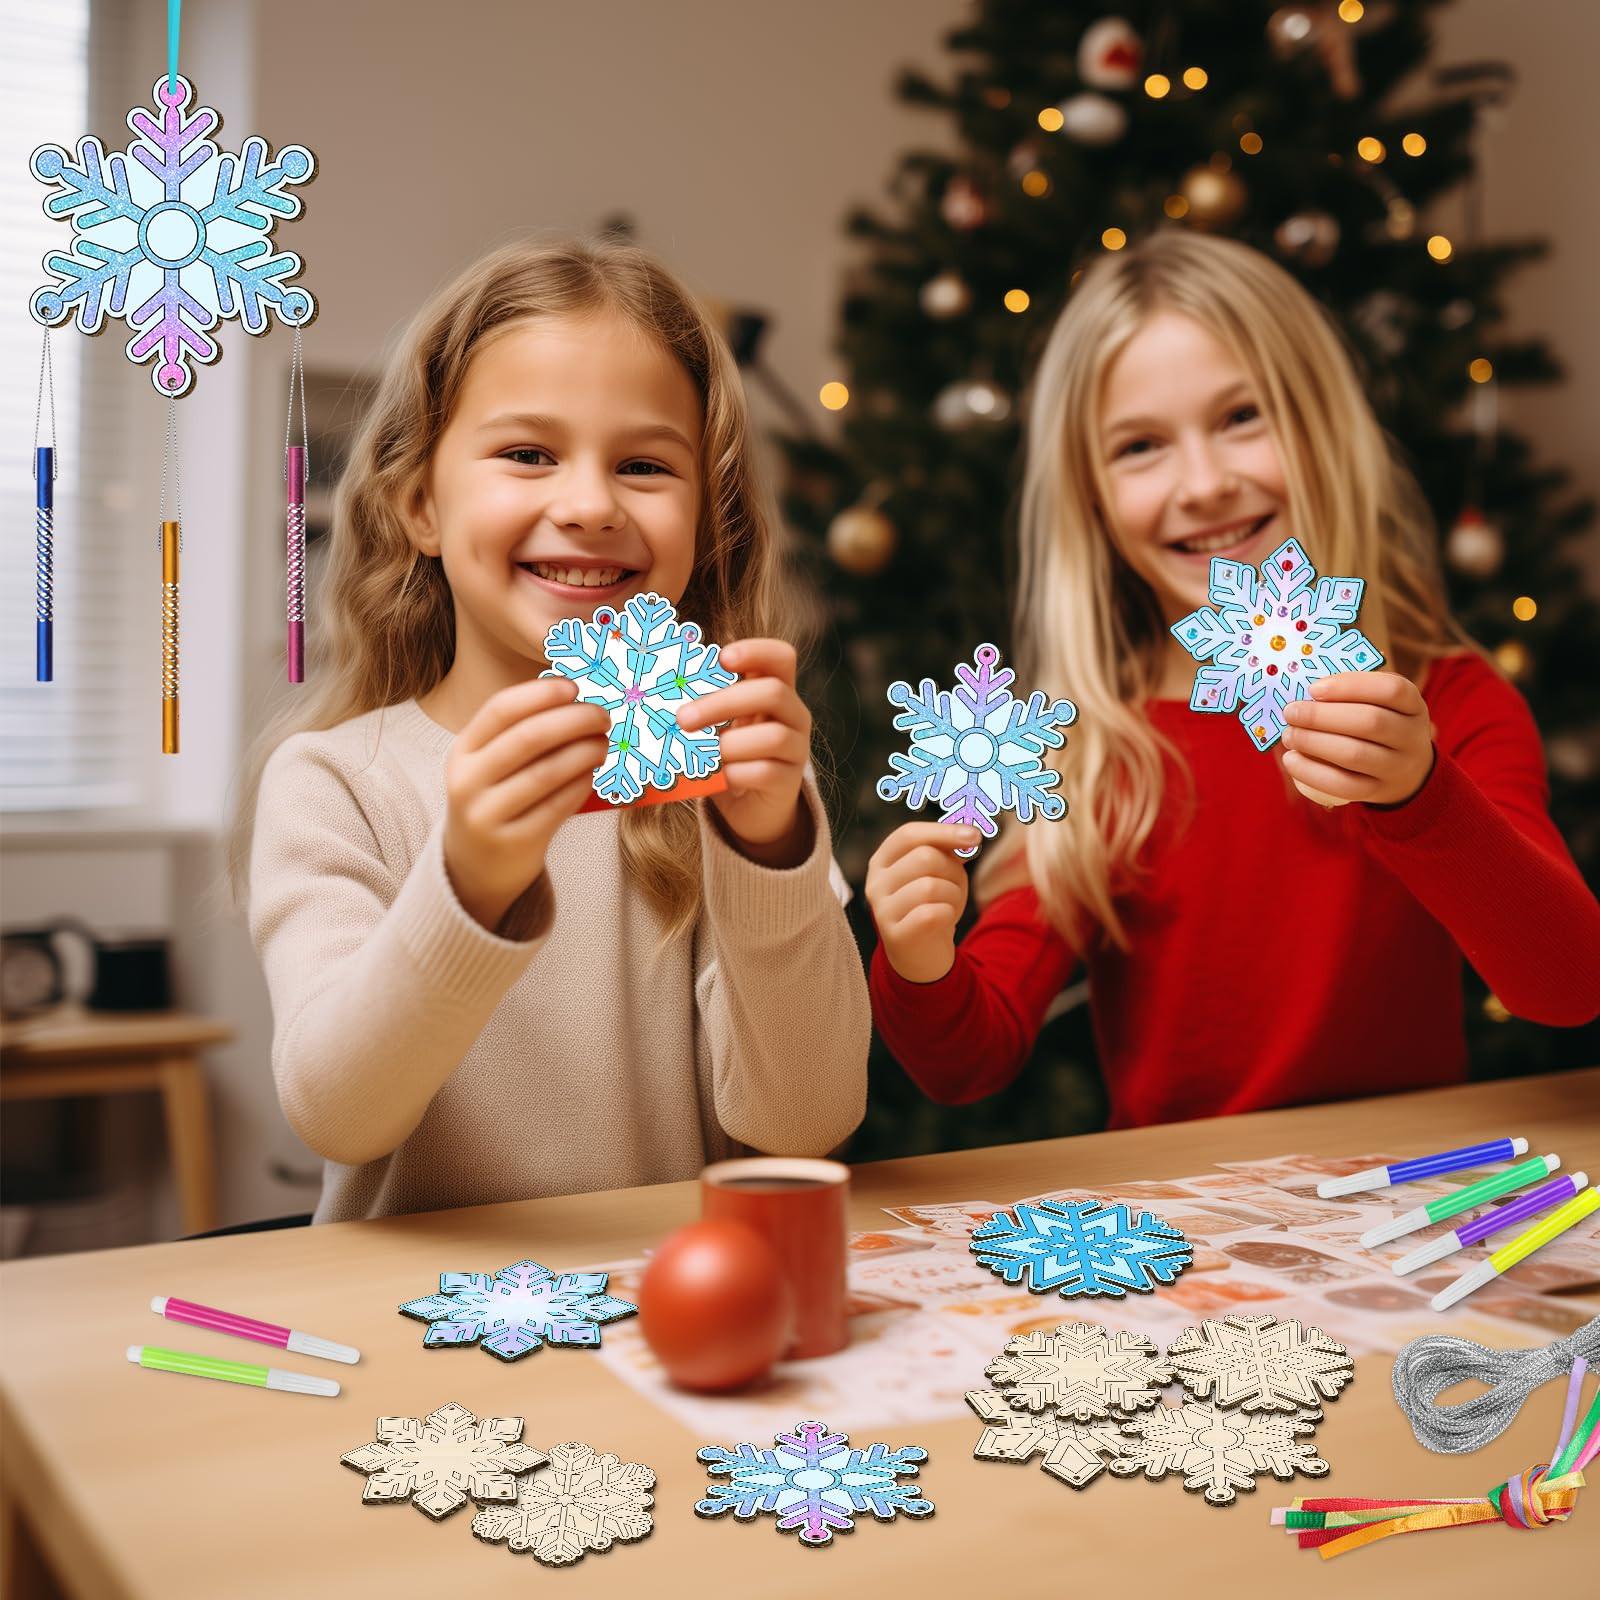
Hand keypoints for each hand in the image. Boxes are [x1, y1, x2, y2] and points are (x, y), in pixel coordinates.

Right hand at [443, 677, 609, 930]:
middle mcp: (468, 781)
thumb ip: (522, 733)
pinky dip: (581, 784)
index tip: (575, 686)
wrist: (477, 865)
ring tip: (604, 744)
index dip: (541, 694)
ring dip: (584, 752)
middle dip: (573, 720)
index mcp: (463, 751)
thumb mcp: (491, 765)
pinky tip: (594, 774)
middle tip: (602, 715)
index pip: (500, 709)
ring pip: (546, 772)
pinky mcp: (514, 842)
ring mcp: (487, 814)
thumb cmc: (498, 799)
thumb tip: (578, 697)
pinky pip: (557, 806)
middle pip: (528, 738)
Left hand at [678, 638, 813, 866]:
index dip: (756, 650)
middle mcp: (794, 715)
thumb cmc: (728, 753)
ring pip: (772, 736)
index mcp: (778, 689)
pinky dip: (735, 774)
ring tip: (702, 754)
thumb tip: (657, 690)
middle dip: (722, 702)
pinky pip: (765, 772)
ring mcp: (796, 748)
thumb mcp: (720, 722)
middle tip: (682, 719)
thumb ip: (704, 703)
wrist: (751, 806)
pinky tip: (719, 777)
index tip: (723, 657)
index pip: (781, 657)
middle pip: (772, 693)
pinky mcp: (789, 781)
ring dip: (728, 744)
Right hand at [866, 821, 981, 982]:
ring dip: (953, 895)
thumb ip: (947, 849)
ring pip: (931, 886)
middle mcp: (875, 882)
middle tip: (955, 885)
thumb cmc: (931, 904)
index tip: (975, 836)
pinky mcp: (895, 935)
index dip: (943, 831)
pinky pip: (932, 914)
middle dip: (952, 870)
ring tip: (949, 905)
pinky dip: (948, 914)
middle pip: (924, 857)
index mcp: (882, 860)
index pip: (908, 834)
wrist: (920, 953)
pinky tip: (943, 920)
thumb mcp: (938, 871)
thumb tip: (969, 834)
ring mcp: (882, 910)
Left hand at [1281, 671, 1434, 807]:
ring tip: (1289, 735)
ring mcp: (1397, 767)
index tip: (1314, 689)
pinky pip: (1343, 785)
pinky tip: (1291, 760)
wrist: (1406, 772)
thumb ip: (1349, 693)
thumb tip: (1303, 693)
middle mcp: (1411, 735)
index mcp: (1412, 704)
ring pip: (1355, 754)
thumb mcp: (1378, 703)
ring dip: (1313, 742)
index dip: (1350, 686)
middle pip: (1370, 722)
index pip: (1391, 689)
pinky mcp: (1377, 791)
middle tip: (1291, 712)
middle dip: (1321, 716)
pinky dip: (1311, 772)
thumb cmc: (1379, 725)